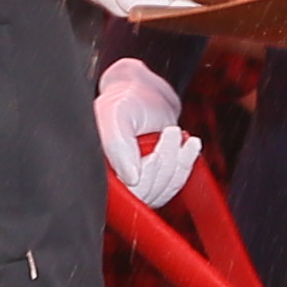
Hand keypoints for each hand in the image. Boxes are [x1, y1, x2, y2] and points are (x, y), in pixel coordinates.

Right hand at [93, 57, 197, 206]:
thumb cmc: (126, 98)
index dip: (144, 175)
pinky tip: (189, 145)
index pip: (122, 192)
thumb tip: (132, 179)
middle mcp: (113, 180)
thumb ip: (118, 144)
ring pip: (161, 192)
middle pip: (145, 194)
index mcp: (97, 169)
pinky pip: (172, 186)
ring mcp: (134, 184)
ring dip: (176, 163)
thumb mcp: (117, 114)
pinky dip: (185, 165)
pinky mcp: (152, 181)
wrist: (144, 91)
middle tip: (170, 134)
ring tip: (175, 133)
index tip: (156, 151)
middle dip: (164, 164)